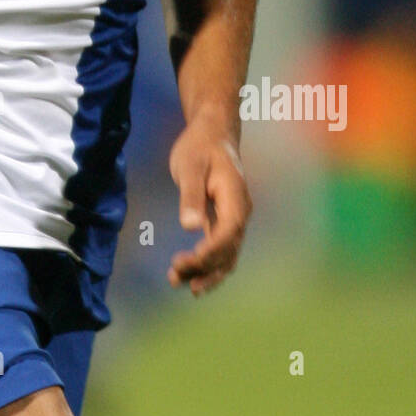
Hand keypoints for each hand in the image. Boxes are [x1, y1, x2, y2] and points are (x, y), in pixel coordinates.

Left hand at [166, 129, 251, 295]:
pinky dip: (206, 263)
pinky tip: (189, 275)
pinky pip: (220, 248)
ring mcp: (234, 218)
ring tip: (179, 282)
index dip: (210, 252)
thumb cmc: (199, 147)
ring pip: (226, 254)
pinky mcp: (224, 220)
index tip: (187, 261)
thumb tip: (190, 226)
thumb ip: (190, 195)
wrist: (212, 133)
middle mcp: (240, 212)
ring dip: (206, 272)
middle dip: (204, 267)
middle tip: (175, 276)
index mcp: (235, 198)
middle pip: (228, 250)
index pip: (227, 233)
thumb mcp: (189, 166)